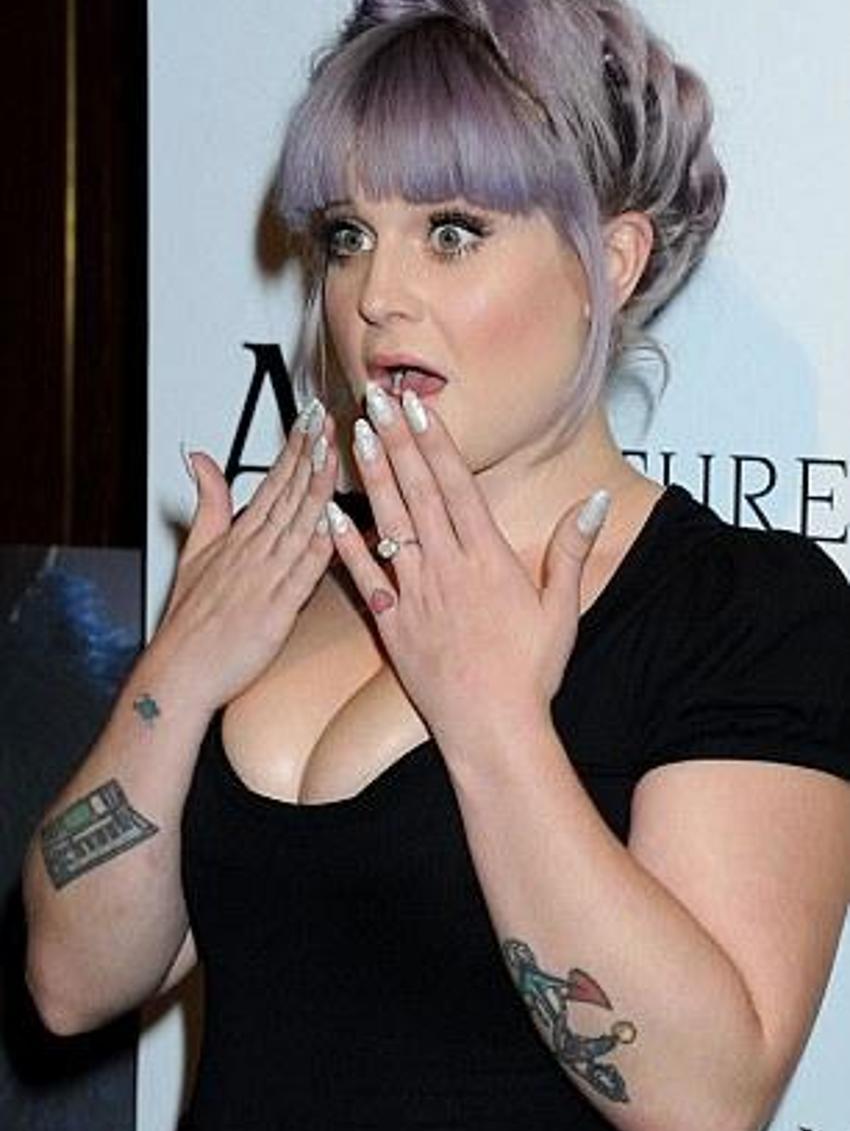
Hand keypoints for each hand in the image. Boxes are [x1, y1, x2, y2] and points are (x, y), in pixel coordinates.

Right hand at [153, 403, 337, 711]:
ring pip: (299, 521)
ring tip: (334, 448)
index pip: (273, 481)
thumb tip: (197, 458)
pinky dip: (320, 542)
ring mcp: (266, 576)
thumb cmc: (189, 622)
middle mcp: (254, 550)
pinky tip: (336, 517)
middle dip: (310, 451)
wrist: (180, 672)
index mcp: (239, 537)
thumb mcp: (193, 551)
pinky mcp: (277, 607)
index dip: (294, 447)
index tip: (311, 417)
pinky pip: (304, 569)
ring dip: (318, 484)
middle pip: (288, 492)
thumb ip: (207, 503)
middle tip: (328, 416)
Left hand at [326, 386, 608, 745]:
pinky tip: (329, 512)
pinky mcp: (393, 624)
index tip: (418, 406)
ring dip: (371, 476)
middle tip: (376, 399)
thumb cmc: (531, 674)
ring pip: (387, 523)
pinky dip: (345, 544)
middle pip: (417, 492)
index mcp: (488, 560)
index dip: (435, 442)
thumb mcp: (562, 610)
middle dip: (396, 441)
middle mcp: (447, 569)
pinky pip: (364, 577)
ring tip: (355, 436)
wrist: (493, 731)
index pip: (457, 486)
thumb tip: (593, 500)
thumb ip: (570, 550)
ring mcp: (415, 595)